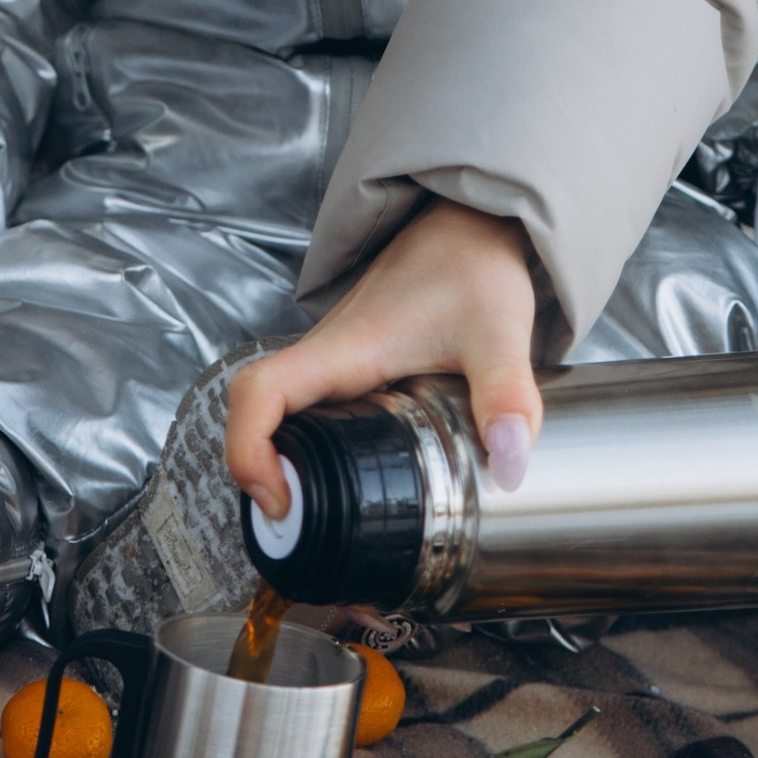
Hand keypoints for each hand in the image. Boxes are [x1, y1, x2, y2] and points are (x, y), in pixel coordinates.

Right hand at [226, 197, 542, 514]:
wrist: (473, 223)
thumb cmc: (473, 264)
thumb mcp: (498, 331)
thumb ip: (507, 394)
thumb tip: (510, 466)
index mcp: (344, 348)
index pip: (259, 392)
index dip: (248, 450)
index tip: (279, 499)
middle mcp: (327, 356)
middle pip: (259, 417)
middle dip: (264, 478)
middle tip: (308, 533)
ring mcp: (336, 362)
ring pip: (283, 416)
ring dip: (288, 467)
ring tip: (330, 524)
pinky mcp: (353, 367)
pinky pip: (313, 411)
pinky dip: (316, 450)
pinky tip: (356, 484)